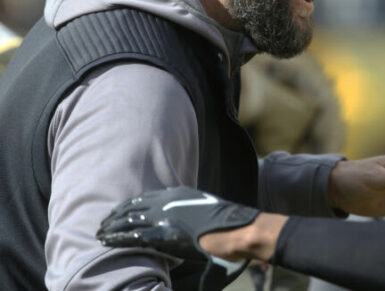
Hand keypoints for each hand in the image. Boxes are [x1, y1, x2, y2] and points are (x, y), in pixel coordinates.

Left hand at [96, 186, 259, 261]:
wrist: (233, 229)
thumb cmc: (226, 222)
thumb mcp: (205, 208)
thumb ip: (190, 210)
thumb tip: (185, 217)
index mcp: (177, 193)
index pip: (145, 197)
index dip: (128, 205)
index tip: (118, 212)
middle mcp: (167, 202)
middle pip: (132, 207)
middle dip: (115, 216)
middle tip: (103, 223)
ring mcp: (164, 217)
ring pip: (128, 221)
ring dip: (111, 227)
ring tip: (99, 233)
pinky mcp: (163, 235)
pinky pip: (132, 236)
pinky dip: (116, 238)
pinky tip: (105, 242)